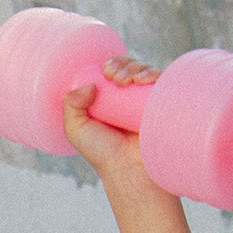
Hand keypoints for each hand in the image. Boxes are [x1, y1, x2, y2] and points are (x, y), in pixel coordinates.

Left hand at [62, 55, 163, 186]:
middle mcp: (129, 97)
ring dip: (135, 67)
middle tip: (114, 77)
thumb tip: (90, 84)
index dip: (110, 64)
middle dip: (121, 64)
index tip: (105, 71)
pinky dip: (153, 74)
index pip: (111, 70)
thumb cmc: (102, 153)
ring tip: (125, 81)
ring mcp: (146, 100)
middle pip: (128, 66)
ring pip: (144, 70)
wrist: (128, 169)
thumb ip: (70, 106)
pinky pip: (162, 81)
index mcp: (109, 99)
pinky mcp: (162, 104)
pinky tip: (143, 80)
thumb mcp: (76, 129)